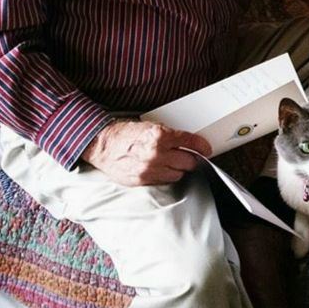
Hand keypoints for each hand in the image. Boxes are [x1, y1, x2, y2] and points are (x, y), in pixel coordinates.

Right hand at [81, 119, 211, 186]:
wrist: (102, 145)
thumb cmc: (125, 133)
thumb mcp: (150, 126)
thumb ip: (169, 135)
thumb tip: (187, 142)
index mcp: (159, 135)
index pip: (190, 142)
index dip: (201, 145)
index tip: (206, 148)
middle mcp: (156, 153)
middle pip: (188, 161)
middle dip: (192, 158)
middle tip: (190, 155)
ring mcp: (149, 169)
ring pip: (178, 174)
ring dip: (179, 168)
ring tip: (173, 162)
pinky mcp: (143, 180)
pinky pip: (165, 181)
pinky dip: (167, 175)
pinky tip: (162, 168)